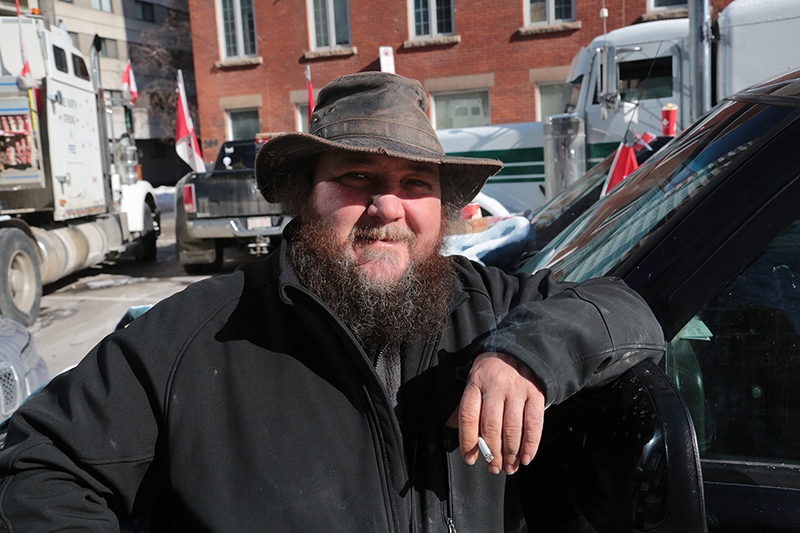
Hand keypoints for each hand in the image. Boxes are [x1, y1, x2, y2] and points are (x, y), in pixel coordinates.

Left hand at [446, 352, 544, 474]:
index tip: (470, 459)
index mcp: (476, 383)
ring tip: (508, 467)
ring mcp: (517, 390)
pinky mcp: (536, 394)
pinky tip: (525, 458)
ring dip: (510, 453)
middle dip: (492, 453)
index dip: (467, 441)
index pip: (468, 416)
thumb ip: (465, 405)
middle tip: (493, 468)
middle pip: (491, 426)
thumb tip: (452, 426)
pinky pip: (533, 424)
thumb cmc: (492, 370)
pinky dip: (530, 444)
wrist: (520, 350)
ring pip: (512, 428)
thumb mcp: (474, 380)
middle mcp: (496, 386)